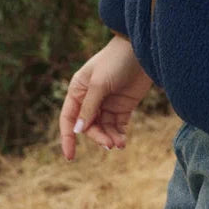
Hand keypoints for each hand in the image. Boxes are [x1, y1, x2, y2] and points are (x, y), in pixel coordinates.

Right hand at [59, 34, 153, 159]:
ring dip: (109, 137)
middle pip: (88, 126)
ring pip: (103, 128)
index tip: (70, 157)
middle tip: (109, 144)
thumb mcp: (99, 84)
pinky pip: (117, 126)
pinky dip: (118, 134)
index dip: (67, 138)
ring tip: (118, 144)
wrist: (141, 51)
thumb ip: (89, 108)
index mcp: (78, 90)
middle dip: (97, 136)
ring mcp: (107, 103)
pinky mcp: (123, 106)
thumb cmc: (116, 61)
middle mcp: (90, 99)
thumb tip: (78, 130)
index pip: (68, 118)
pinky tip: (122, 141)